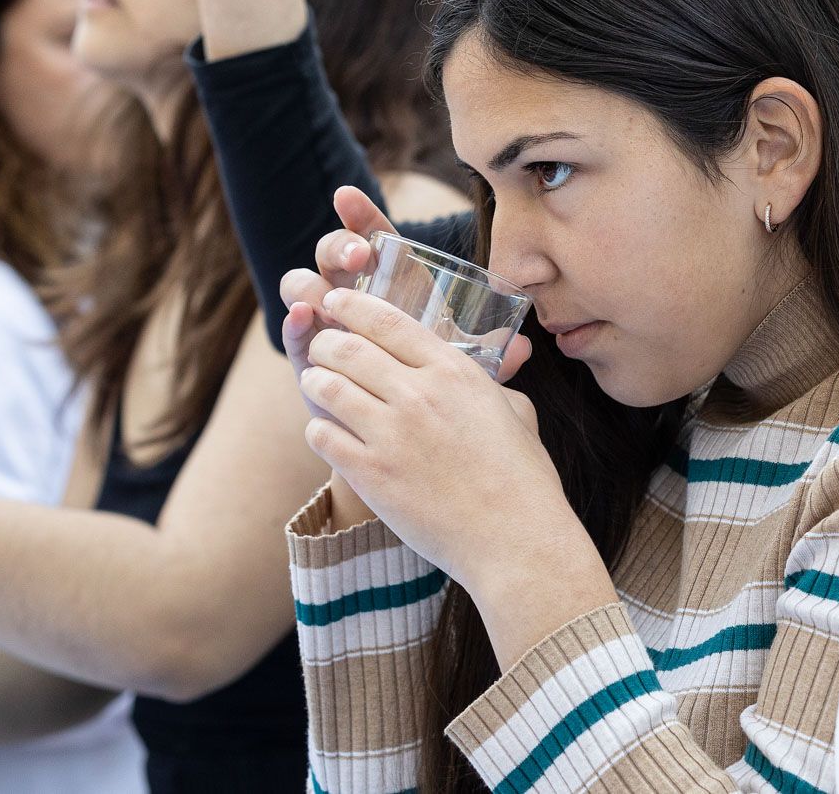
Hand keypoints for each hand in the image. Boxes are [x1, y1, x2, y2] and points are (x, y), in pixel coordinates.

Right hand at [276, 187, 531, 405]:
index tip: (347, 196)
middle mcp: (352, 293)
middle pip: (333, 253)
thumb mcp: (460, 368)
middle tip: (358, 255)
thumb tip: (527, 348)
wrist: (403, 432)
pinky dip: (292, 321)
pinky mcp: (308, 355)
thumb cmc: (432, 388)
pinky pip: (293, 331)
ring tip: (329, 293)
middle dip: (339, 245)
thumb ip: (491, 357)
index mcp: (391, 282)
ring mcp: (325, 322)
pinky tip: (302, 317)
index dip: (360, 215)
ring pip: (303, 285)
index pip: (373, 237)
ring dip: (313, 282)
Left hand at [296, 286, 581, 591]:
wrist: (515, 539)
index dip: (353, 304)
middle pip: (347, 348)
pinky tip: (327, 432)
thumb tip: (496, 370)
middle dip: (325, 342)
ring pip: (327, 387)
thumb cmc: (523, 478)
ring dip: (314, 381)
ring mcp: (393, 434)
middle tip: (321, 347)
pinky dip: (318, 429)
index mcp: (455, 372)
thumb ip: (494, 384)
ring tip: (316, 384)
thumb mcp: (516, 412)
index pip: (388, 321)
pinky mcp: (372, 475)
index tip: (335, 300)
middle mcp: (420, 395)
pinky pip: (322, 435)